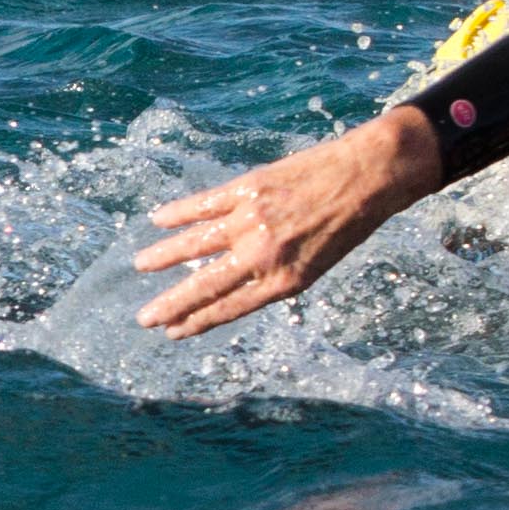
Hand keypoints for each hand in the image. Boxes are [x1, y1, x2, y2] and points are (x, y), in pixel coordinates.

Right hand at [130, 110, 439, 336]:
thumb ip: (278, 275)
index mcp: (284, 280)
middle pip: (205, 285)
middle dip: (172, 305)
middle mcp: (263, 254)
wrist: (368, 177)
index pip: (229, 308)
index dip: (197, 322)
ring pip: (195, 244)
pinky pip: (204, 204)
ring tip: (140, 266)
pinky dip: (179, 213)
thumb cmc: (350, 223)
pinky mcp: (248, 188)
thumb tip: (237, 283)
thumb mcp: (319, 264)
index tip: (173, 333)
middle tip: (144, 318)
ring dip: (164, 257)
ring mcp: (252, 220)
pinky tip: (158, 220)